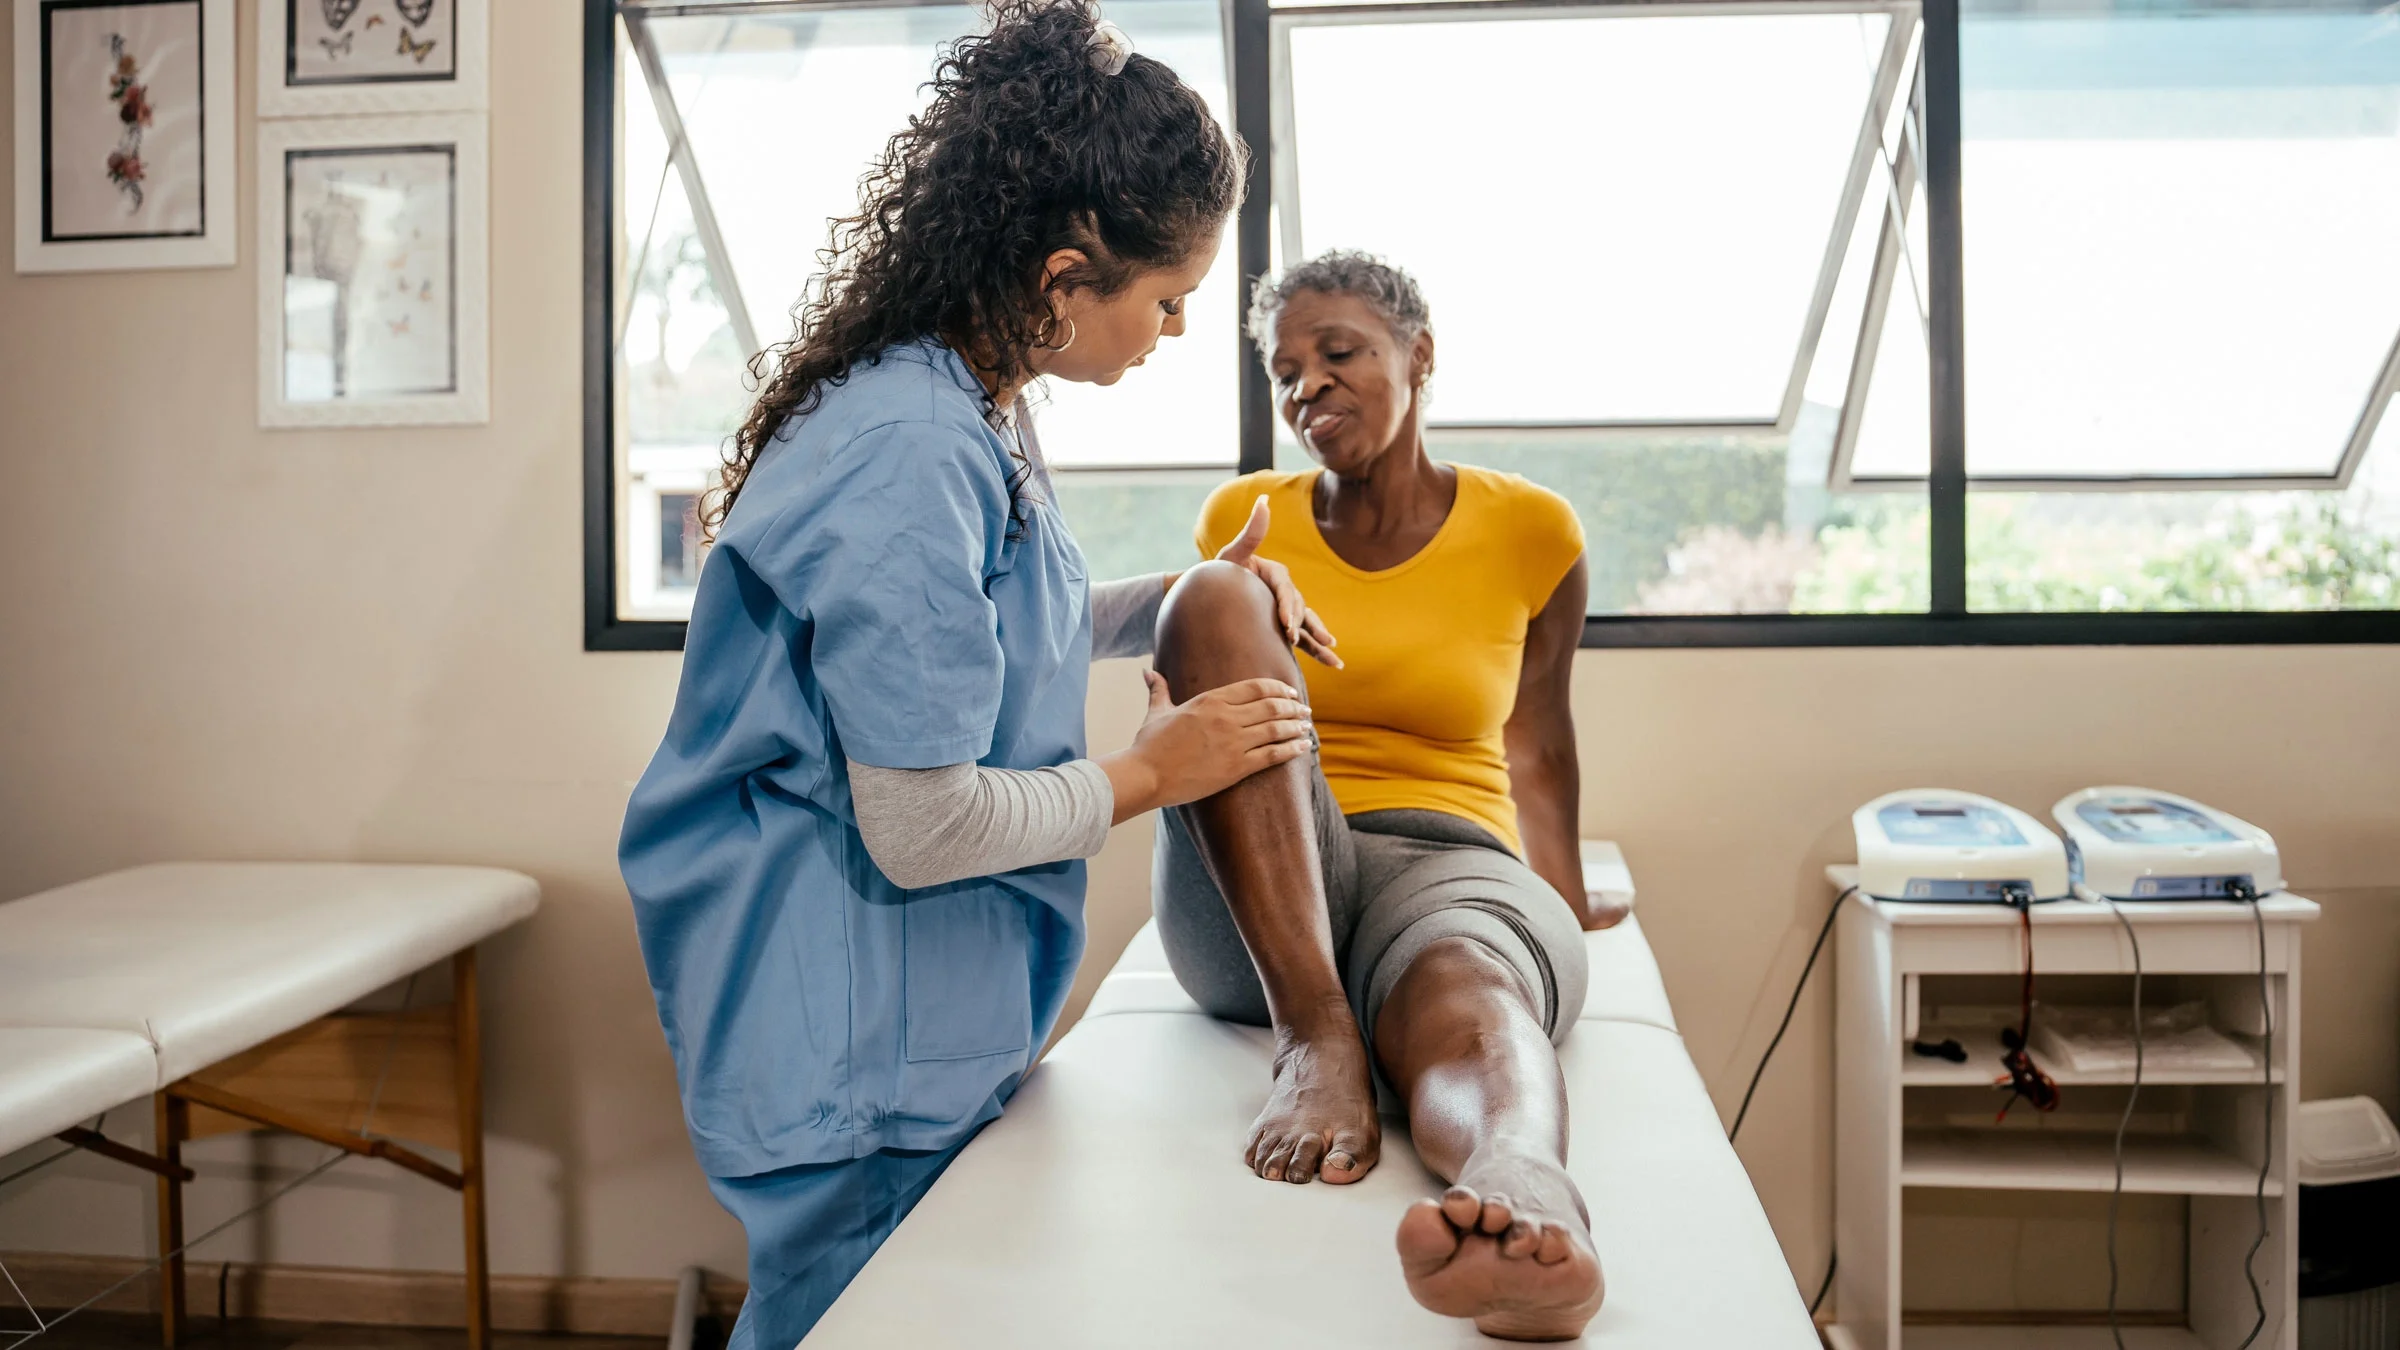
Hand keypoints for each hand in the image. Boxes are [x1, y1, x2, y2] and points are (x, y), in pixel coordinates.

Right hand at [1101, 672, 1312, 820]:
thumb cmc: (1149, 745)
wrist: (1146, 775)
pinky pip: (1273, 754)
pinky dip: (1292, 749)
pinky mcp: (1236, 767)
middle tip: (1304, 710)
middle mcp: (1226, 717)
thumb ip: (1159, 690)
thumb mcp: (1156, 712)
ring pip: (1276, 728)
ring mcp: (1233, 742)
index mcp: (1210, 700)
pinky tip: (1303, 746)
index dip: (1278, 688)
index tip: (1290, 692)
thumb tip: (1148, 672)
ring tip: (1306, 726)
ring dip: (1296, 726)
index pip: (1256, 687)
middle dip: (1293, 706)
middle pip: (1272, 705)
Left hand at [1215, 498, 1340, 667]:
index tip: (1285, 625)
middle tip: (1293, 640)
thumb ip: (1251, 532)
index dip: (1287, 606)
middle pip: (1298, 607)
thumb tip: (1264, 500)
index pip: (1285, 589)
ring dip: (1320, 637)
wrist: (1207, 595)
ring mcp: (1285, 609)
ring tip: (1333, 652)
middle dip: (1299, 624)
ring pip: (1307, 623)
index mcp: (1275, 573)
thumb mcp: (1231, 554)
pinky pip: (1304, 638)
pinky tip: (1334, 663)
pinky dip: (1318, 649)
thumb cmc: (1217, 574)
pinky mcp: (1283, 626)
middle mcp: (1284, 591)